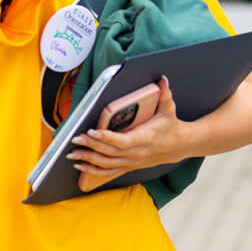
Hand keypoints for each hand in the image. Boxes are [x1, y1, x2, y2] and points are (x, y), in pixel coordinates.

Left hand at [69, 77, 189, 191]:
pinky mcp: (129, 166)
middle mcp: (136, 153)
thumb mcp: (169, 109)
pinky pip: (108, 171)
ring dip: (88, 159)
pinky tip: (81, 166)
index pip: (122, 141)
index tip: (92, 131)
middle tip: (75, 138)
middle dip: (90, 146)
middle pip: (109, 152)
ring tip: (72, 153)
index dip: (106, 137)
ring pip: (106, 164)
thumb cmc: (171, 127)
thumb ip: (165, 94)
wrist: (179, 146)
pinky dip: (93, 170)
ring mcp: (131, 162)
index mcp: (144, 139)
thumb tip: (163, 79)